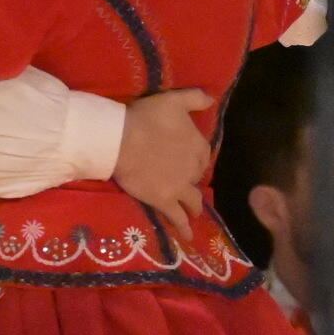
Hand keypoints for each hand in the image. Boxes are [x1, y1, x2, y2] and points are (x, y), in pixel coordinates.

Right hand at [109, 87, 216, 240]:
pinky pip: (177, 217)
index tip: (188, 161)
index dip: (195, 159)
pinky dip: (183, 227)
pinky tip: (187, 235)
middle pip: (196, 177)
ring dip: (194, 208)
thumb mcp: (173, 100)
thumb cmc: (145, 118)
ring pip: (193, 201)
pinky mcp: (164, 200)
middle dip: (192, 180)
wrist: (121, 139)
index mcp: (198, 145)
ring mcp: (180, 186)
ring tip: (193, 213)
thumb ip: (195, 98)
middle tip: (183, 184)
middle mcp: (193, 168)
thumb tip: (212, 100)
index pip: (203, 156)